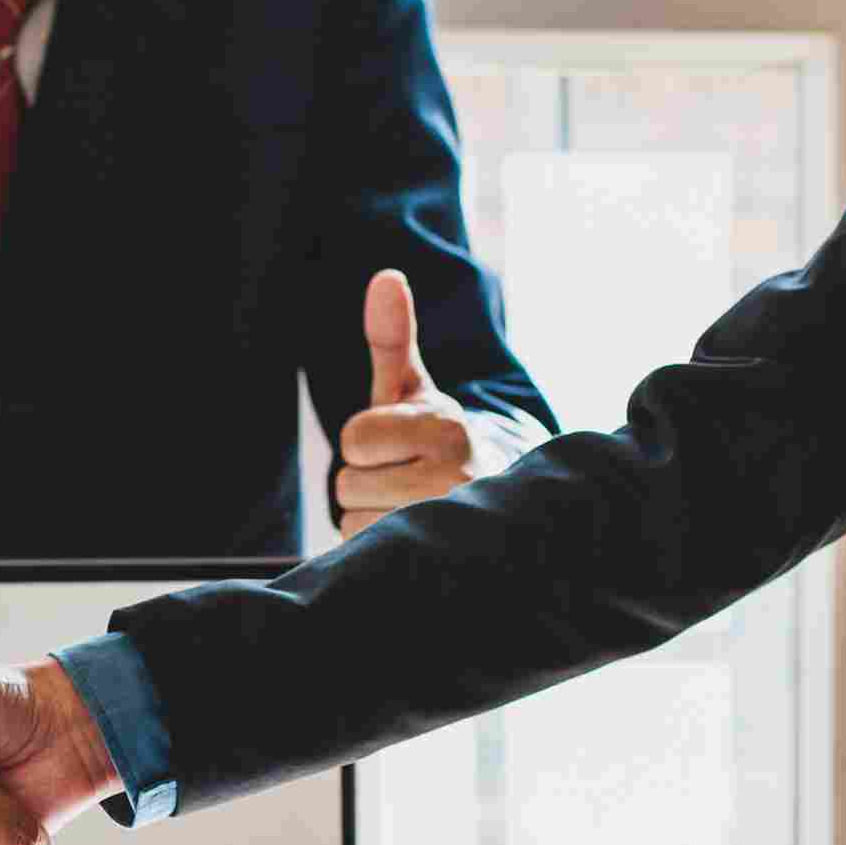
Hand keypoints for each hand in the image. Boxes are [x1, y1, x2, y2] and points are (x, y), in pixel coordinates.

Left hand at [333, 268, 484, 537]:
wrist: (497, 507)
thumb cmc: (441, 444)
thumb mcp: (416, 393)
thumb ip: (393, 341)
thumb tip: (384, 278)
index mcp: (449, 429)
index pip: (355, 438)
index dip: (366, 443)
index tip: (399, 446)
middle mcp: (456, 480)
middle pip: (348, 485)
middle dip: (369, 481)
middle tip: (407, 480)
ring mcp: (448, 529)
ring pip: (354, 524)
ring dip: (372, 517)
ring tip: (413, 508)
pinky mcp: (438, 566)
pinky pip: (364, 558)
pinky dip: (378, 550)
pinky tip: (414, 539)